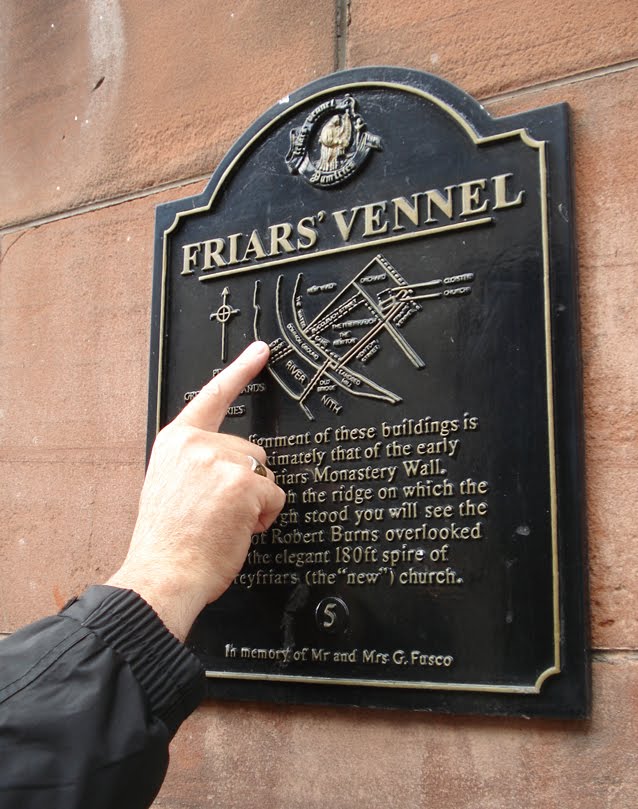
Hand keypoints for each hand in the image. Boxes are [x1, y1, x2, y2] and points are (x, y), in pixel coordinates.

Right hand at [107, 342, 285, 640]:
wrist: (162, 574)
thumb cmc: (169, 541)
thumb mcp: (170, 485)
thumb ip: (197, 462)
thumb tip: (233, 464)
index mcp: (177, 441)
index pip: (213, 396)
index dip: (240, 370)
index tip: (260, 350)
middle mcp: (197, 443)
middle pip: (252, 450)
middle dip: (246, 482)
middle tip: (217, 512)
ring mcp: (220, 460)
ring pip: (265, 473)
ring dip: (255, 500)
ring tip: (224, 522)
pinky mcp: (242, 482)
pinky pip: (275, 495)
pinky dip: (265, 516)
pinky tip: (239, 529)